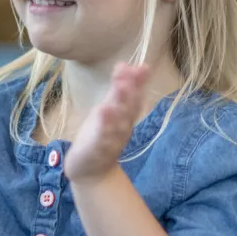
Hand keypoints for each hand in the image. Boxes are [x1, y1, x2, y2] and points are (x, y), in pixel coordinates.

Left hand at [63, 64, 148, 182]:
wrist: (92, 171)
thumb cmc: (102, 135)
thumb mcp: (111, 108)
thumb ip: (121, 89)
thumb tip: (128, 64)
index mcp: (126, 117)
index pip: (136, 97)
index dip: (140, 83)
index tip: (143, 67)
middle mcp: (122, 127)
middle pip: (128, 110)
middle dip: (130, 92)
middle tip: (131, 74)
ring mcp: (111, 140)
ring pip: (118, 123)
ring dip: (120, 107)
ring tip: (120, 89)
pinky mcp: (97, 150)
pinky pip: (102, 138)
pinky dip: (104, 126)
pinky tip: (102, 111)